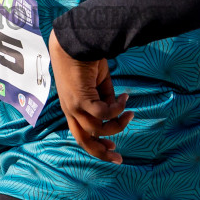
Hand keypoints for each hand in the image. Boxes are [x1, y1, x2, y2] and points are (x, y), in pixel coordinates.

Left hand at [49, 33, 133, 163]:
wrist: (75, 42)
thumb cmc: (85, 59)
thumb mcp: (98, 84)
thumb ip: (105, 98)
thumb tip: (116, 110)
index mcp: (71, 108)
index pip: (81, 134)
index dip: (97, 144)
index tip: (113, 147)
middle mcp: (70, 111)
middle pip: (84, 141)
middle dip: (102, 152)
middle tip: (119, 157)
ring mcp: (73, 106)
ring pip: (97, 129)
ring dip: (117, 123)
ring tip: (129, 113)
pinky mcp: (80, 99)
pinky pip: (103, 113)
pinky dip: (117, 109)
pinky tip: (124, 98)